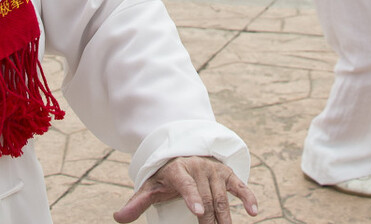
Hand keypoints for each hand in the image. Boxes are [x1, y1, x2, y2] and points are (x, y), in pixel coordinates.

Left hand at [113, 156, 257, 223]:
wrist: (184, 153)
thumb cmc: (166, 176)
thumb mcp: (151, 186)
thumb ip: (137, 203)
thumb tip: (117, 218)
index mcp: (178, 170)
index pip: (185, 184)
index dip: (192, 197)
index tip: (198, 211)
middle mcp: (198, 167)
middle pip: (206, 197)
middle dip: (209, 219)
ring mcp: (214, 170)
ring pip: (222, 197)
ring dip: (226, 218)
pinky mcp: (227, 173)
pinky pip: (239, 186)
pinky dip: (248, 197)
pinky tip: (253, 212)